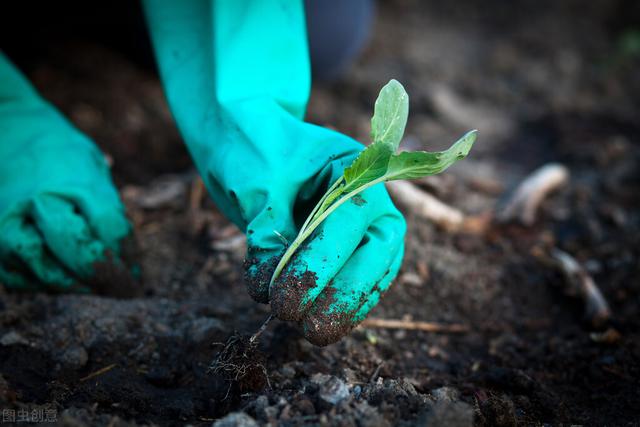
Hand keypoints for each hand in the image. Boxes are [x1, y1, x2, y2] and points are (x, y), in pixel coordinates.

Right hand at [0, 54, 134, 292]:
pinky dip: (43, 286)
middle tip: (121, 289)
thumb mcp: (92, 165)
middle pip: (78, 251)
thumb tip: (127, 255)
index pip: (110, 228)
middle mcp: (40, 201)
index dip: (127, 256)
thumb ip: (108, 205)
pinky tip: (63, 283)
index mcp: (74, 179)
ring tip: (94, 289)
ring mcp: (9, 221)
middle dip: (104, 276)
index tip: (136, 272)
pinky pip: (18, 276)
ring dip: (76, 287)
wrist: (6, 130)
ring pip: (45, 271)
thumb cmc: (59, 152)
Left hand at [144, 0, 405, 344]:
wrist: (246, 129)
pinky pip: (360, 276)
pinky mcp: (349, 241)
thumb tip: (270, 290)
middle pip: (376, 252)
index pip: (345, 224)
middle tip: (306, 326)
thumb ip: (267, 235)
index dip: (317, 268)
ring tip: (313, 331)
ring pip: (375, 270)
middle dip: (344, 295)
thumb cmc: (252, 144)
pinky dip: (343, 302)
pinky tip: (322, 321)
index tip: (283, 300)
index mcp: (352, 166)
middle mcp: (368, 195)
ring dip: (348, 306)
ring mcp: (363, 220)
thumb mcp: (255, 183)